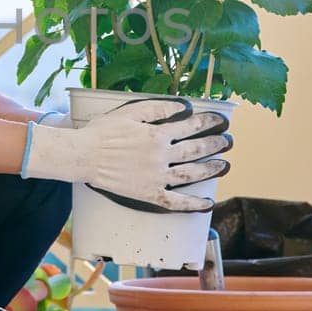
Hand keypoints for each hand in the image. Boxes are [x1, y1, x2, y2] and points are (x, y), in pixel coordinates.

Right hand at [21, 97, 230, 210]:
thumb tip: (183, 106)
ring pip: (191, 174)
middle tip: (228, 142)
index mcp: (157, 135)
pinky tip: (207, 203)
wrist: (83, 156)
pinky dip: (192, 204)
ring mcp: (157, 178)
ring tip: (224, 165)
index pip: (190, 126)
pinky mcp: (149, 194)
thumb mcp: (130, 112)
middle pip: (195, 150)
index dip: (208, 122)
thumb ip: (158, 108)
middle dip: (215, 144)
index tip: (221, 121)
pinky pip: (175, 202)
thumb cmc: (103, 132)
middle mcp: (161, 157)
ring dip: (210, 170)